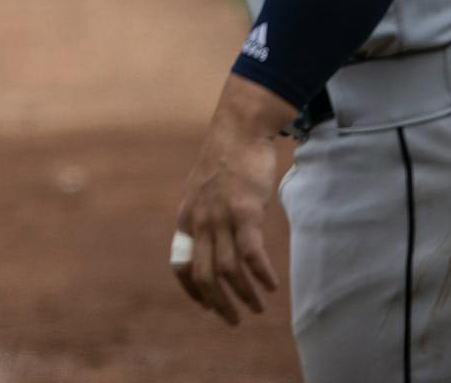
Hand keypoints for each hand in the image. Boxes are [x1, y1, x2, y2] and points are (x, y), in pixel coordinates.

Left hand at [172, 74, 288, 324]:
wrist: (238, 129)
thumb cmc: (227, 160)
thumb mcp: (204, 191)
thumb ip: (205, 216)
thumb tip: (215, 240)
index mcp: (186, 218)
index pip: (180, 265)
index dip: (192, 291)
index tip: (206, 307)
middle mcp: (199, 221)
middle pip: (203, 275)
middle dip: (218, 304)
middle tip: (234, 321)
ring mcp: (220, 217)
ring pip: (228, 270)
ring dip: (244, 295)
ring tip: (257, 308)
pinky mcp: (244, 211)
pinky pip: (250, 253)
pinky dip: (261, 275)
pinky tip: (270, 286)